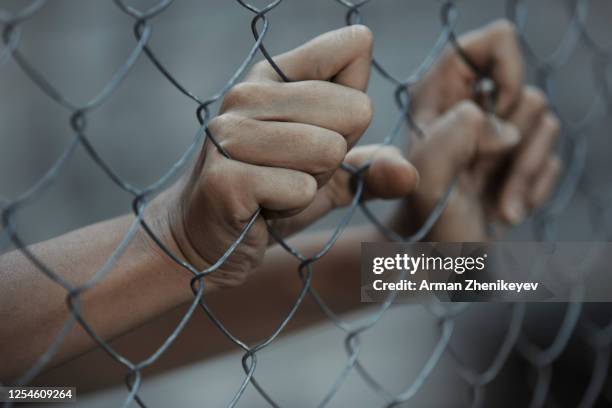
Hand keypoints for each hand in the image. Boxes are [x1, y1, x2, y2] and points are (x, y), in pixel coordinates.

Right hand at [153, 26, 417, 289]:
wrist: (207, 237)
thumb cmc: (269, 196)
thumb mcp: (326, 176)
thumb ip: (371, 168)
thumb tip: (408, 175)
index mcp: (274, 74)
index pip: (355, 47)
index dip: (355, 104)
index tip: (319, 131)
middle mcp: (248, 92)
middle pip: (356, 109)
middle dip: (335, 156)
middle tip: (293, 171)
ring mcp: (230, 132)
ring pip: (330, 150)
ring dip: (313, 184)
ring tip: (276, 188)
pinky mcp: (225, 177)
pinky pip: (301, 189)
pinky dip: (291, 208)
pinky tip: (261, 208)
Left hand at [392, 21, 560, 240]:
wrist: (440, 259)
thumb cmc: (426, 220)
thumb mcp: (428, 177)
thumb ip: (453, 136)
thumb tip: (502, 129)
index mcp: (440, 95)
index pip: (492, 42)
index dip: (507, 68)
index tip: (498, 110)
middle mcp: (472, 107)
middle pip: (526, 90)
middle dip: (513, 139)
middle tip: (480, 173)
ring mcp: (498, 134)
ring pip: (547, 123)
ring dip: (524, 171)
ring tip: (496, 202)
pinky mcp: (519, 160)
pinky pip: (553, 158)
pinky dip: (533, 188)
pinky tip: (505, 208)